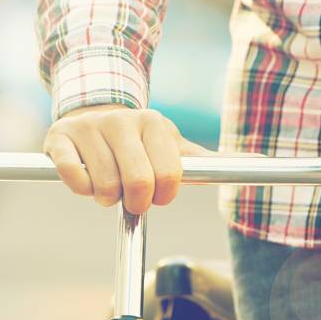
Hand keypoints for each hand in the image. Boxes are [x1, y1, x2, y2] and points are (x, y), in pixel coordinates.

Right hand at [43, 103, 210, 213]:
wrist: (94, 117)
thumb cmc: (141, 144)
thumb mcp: (174, 148)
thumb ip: (210, 161)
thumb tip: (261, 160)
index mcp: (154, 123)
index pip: (169, 177)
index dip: (162, 195)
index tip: (156, 192)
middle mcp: (121, 120)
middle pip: (138, 183)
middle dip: (136, 202)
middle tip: (130, 196)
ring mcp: (89, 127)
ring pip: (105, 186)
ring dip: (107, 197)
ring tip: (108, 184)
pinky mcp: (59, 138)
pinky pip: (74, 178)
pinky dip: (81, 189)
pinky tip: (86, 178)